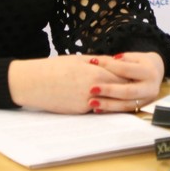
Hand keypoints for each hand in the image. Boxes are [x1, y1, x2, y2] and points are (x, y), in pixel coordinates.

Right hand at [7, 55, 126, 113]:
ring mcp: (86, 102)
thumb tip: (114, 62)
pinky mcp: (79, 111)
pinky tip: (102, 99)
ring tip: (122, 94)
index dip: (128, 76)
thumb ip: (99, 62)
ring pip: (108, 101)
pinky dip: (100, 103)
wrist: (33, 83)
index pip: (120, 76)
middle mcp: (93, 89)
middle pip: (118, 90)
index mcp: (95, 73)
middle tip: (135, 85)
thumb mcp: (78, 60)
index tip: (136, 75)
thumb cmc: (54, 68)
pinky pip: (95, 106)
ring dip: (114, 97)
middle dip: (125, 87)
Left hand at [85, 52, 165, 112]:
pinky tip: (97, 109)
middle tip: (92, 89)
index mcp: (149, 72)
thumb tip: (104, 62)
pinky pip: (124, 110)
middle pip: (128, 91)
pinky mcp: (141, 107)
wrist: (157, 71)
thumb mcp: (135, 56)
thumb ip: (122, 59)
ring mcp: (146, 99)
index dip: (109, 66)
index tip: (93, 63)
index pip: (125, 69)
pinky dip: (110, 110)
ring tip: (91, 102)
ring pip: (125, 104)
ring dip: (107, 104)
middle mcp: (150, 87)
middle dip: (109, 90)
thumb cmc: (142, 62)